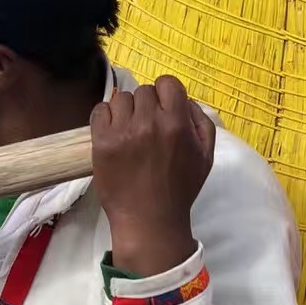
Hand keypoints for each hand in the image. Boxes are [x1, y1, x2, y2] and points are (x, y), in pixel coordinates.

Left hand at [91, 75, 216, 276]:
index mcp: (177, 123)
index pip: (168, 83)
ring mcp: (123, 131)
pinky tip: (113, 133)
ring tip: (128, 131)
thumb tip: (185, 100)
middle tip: (146, 127)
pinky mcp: (101, 142)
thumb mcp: (205, 156)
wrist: (149, 221)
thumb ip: (201, 121)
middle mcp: (149, 122)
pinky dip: (105, 118)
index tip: (162, 109)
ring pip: (121, 99)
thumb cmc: (179, 189)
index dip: (166, 94)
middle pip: (143, 91)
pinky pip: (100, 111)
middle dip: (146, 106)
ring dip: (125, 112)